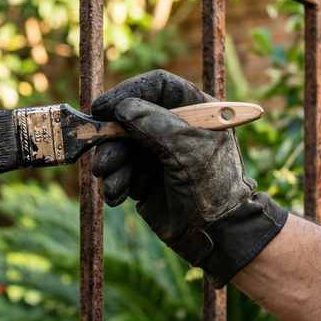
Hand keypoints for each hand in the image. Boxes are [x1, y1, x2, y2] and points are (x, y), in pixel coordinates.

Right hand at [90, 70, 287, 286]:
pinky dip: (115, 183)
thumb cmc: (213, 185)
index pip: (157, 86)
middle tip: (102, 157)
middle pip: (129, 117)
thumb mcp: (184, 147)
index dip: (128, 92)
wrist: (218, 234)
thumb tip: (122, 108)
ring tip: (112, 182)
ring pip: (119, 146)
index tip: (102, 107)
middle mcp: (173, 128)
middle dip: (112, 138)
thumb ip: (151, 122)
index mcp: (194, 111)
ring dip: (110, 163)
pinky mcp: (145, 179)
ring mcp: (158, 153)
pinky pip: (119, 172)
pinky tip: (119, 195)